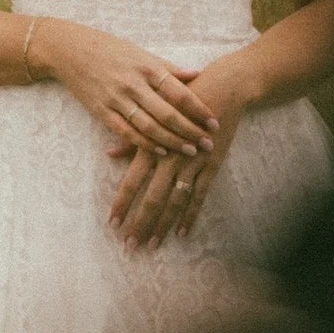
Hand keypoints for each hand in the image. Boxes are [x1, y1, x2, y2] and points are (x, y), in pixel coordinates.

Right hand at [33, 21, 218, 167]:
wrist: (69, 50)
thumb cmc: (109, 49)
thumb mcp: (141, 52)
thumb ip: (168, 67)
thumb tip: (197, 74)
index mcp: (147, 66)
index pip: (179, 92)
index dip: (198, 109)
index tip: (214, 121)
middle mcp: (133, 83)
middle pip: (167, 113)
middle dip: (190, 130)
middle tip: (208, 143)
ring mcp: (116, 99)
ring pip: (149, 126)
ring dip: (172, 141)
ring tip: (190, 151)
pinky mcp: (101, 111)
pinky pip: (126, 132)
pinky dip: (144, 143)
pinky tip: (160, 150)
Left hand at [110, 71, 243, 247]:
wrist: (224, 86)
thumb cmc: (183, 96)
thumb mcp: (154, 112)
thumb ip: (132, 138)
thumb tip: (109, 154)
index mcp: (153, 145)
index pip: (132, 181)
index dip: (122, 204)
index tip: (112, 223)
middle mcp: (171, 157)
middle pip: (152, 198)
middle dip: (140, 223)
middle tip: (130, 246)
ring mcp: (193, 163)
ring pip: (175, 201)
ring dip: (162, 225)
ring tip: (153, 244)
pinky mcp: (212, 164)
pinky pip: (200, 195)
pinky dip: (191, 215)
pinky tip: (183, 233)